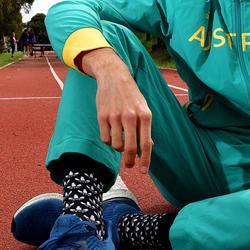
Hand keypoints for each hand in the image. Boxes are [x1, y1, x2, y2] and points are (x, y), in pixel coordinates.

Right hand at [82, 48, 152, 168]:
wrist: (114, 77)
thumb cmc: (132, 96)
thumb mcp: (144, 108)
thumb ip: (145, 128)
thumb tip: (147, 149)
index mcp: (145, 115)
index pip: (146, 143)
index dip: (145, 160)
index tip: (143, 172)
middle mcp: (131, 116)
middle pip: (130, 148)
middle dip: (129, 161)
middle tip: (129, 165)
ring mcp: (115, 116)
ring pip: (116, 145)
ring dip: (118, 148)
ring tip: (120, 140)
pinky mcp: (102, 116)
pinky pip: (105, 139)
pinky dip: (108, 140)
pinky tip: (111, 132)